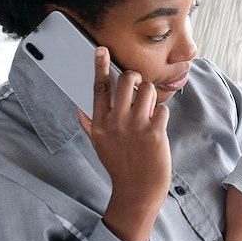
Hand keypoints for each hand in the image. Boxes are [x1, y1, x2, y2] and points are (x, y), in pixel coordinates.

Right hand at [79, 47, 170, 240]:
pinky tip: (158, 125)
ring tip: (149, 108)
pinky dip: (162, 113)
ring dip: (151, 95)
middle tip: (138, 87)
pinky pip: (162, 108)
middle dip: (135, 78)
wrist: (138, 190)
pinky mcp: (155, 133)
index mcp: (100, 124)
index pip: (99, 88)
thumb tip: (79, 108)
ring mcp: (136, 127)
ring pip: (148, 90)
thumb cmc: (120, 165)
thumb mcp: (99, 145)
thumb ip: (90, 125)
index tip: (102, 50)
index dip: (100, 66)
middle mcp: (116, 122)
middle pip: (127, 81)